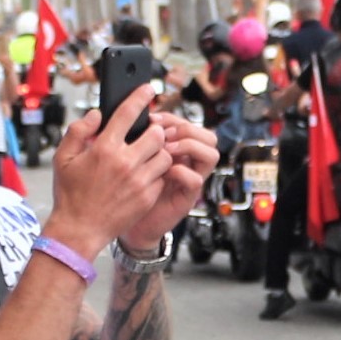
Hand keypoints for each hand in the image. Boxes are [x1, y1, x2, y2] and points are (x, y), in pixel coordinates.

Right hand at [45, 82, 175, 255]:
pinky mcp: (148, 196)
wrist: (79, 230)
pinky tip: (144, 176)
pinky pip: (163, 177)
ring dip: (158, 152)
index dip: (140, 97)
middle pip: (156, 134)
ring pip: (164, 155)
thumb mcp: (62, 158)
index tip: (149, 89)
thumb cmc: (70, 195)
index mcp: (103, 148)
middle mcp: (125, 162)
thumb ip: (78, 131)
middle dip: (154, 131)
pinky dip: (157, 173)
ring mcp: (139, 181)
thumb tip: (96, 115)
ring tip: (145, 157)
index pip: (128, 113)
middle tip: (146, 135)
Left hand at [118, 110, 215, 250]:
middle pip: (208, 136)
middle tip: (163, 136)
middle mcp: (188, 162)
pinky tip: (164, 172)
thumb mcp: (132, 157)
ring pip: (211, 154)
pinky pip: (196, 180)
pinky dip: (181, 172)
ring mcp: (191, 179)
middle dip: (186, 129)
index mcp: (177, 149)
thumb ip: (139, 138)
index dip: (172, 118)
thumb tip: (139, 118)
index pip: (189, 123)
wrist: (130, 222)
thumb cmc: (128, 189)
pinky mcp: (187, 197)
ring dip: (189, 147)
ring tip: (166, 151)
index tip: (151, 119)